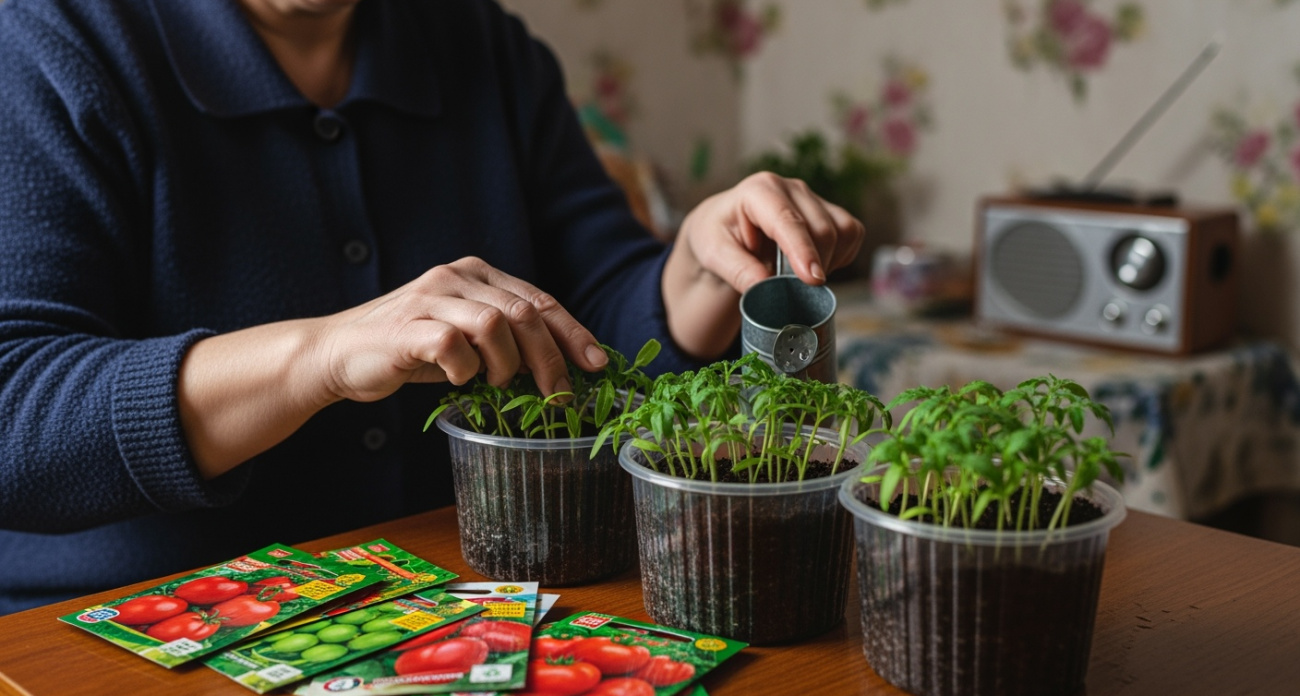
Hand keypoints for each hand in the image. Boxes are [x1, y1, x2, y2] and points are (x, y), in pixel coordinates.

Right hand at [179, 257, 606, 477]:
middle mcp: (457, 276)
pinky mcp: (408, 327)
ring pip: (497, 324)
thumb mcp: (466, 340)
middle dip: (552, 358)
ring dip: (507, 365)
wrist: (339, 356)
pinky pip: (454, 346)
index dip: (573, 333)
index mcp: (477, 274)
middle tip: (559, 395)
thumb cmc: (408, 351)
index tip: (598, 365)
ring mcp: (431, 298)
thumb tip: (561, 366)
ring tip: (496, 386)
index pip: (540, 299)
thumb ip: (506, 341)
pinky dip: (466, 371)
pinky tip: (459, 382)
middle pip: (526, 312)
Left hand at [676, 171, 864, 292]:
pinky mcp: (829, 210)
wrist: (727, 231)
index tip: (813, 279)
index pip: (788, 220)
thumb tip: (764, 286)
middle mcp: (791, 188)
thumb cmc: (717, 238)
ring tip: (799, 277)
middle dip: (814, 266)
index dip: (803, 250)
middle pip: (822, 230)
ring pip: (843, 231)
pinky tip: (815, 265)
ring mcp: (813, 198)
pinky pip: (852, 234)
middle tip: (792, 290)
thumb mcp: (713, 255)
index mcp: (758, 190)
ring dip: (830, 262)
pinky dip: (841, 256)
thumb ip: (737, 270)